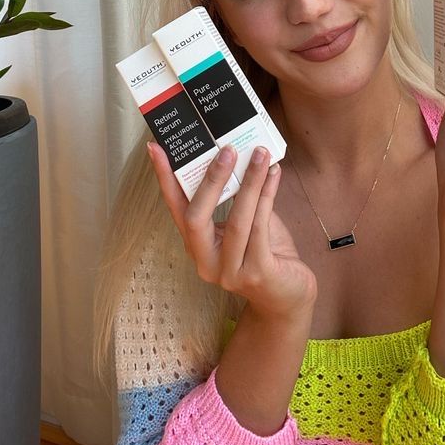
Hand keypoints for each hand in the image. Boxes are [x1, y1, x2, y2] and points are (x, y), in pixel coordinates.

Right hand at [147, 142, 316, 319]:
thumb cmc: (265, 252)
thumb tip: (241, 154)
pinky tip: (275, 175)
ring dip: (250, 182)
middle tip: (227, 150)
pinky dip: (268, 196)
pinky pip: (260, 227)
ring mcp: (230, 271)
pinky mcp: (257, 273)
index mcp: (197, 245)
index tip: (156, 148)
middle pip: (196, 218)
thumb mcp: (244, 223)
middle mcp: (206, 261)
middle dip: (211, 180)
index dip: (165, 178)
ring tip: (260, 154)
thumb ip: (237, 197)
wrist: (288, 296)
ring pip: (236, 220)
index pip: (175, 208)